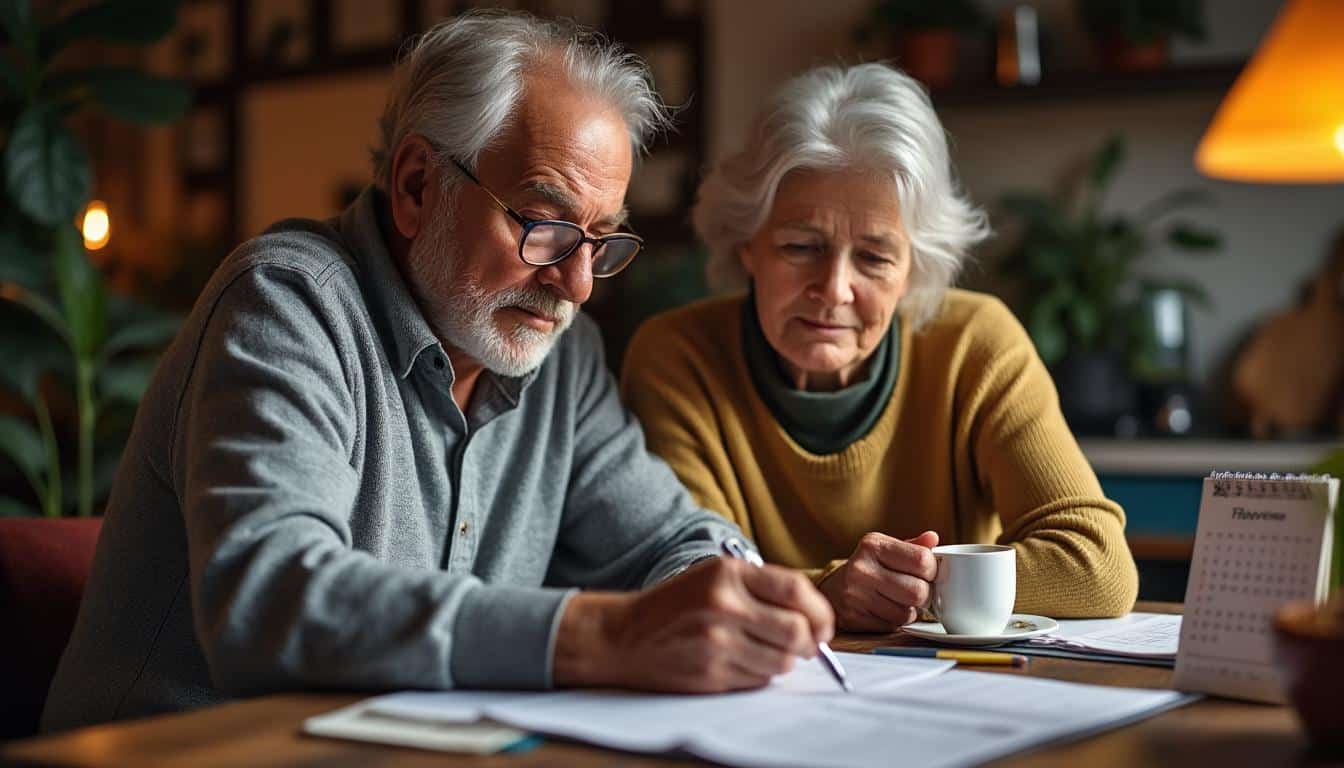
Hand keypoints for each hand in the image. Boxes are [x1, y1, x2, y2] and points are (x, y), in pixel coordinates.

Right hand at [552, 556, 834, 692]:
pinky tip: (740, 661)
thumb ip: (762, 587)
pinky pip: (759, 679)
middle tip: (805, 645)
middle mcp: (725, 605)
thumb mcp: (714, 576)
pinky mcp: (711, 673)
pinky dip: (760, 674)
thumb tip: (813, 616)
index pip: (796, 591)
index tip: (822, 625)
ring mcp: (718, 642)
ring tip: (765, 651)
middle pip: (797, 631)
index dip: (819, 612)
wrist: (623, 635)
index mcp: (728, 574)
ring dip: (784, 660)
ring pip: (783, 660)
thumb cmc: (675, 604)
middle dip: (810, 643)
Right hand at [818, 531, 939, 631]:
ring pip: (907, 613)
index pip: (922, 560)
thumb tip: (933, 538)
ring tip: (899, 600)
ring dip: (910, 610)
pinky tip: (887, 610)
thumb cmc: (867, 568)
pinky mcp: (854, 617)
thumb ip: (913, 546)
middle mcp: (862, 568)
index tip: (927, 573)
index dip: (932, 571)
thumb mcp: (886, 550)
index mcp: (873, 545)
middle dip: (924, 595)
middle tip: (918, 591)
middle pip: (918, 591)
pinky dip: (895, 621)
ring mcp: (855, 594)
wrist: (832, 590)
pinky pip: (892, 625)